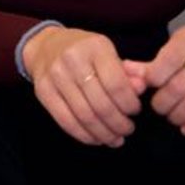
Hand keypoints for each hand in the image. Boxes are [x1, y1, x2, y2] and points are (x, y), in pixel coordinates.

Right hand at [22, 26, 142, 146]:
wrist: (46, 45)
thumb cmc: (85, 51)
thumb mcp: (108, 53)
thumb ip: (127, 72)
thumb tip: (141, 89)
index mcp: (95, 47)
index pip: (116, 85)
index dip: (129, 105)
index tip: (134, 111)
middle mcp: (73, 60)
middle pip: (101, 104)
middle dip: (118, 124)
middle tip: (127, 130)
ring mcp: (55, 76)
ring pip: (85, 116)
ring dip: (103, 133)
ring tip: (115, 139)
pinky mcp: (42, 91)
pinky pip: (66, 121)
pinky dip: (84, 135)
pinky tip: (96, 138)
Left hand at [128, 25, 184, 136]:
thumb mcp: (178, 51)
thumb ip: (150, 64)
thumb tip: (124, 71)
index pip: (166, 59)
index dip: (153, 78)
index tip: (149, 88)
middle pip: (177, 85)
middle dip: (162, 103)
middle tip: (158, 108)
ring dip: (177, 116)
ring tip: (172, 117)